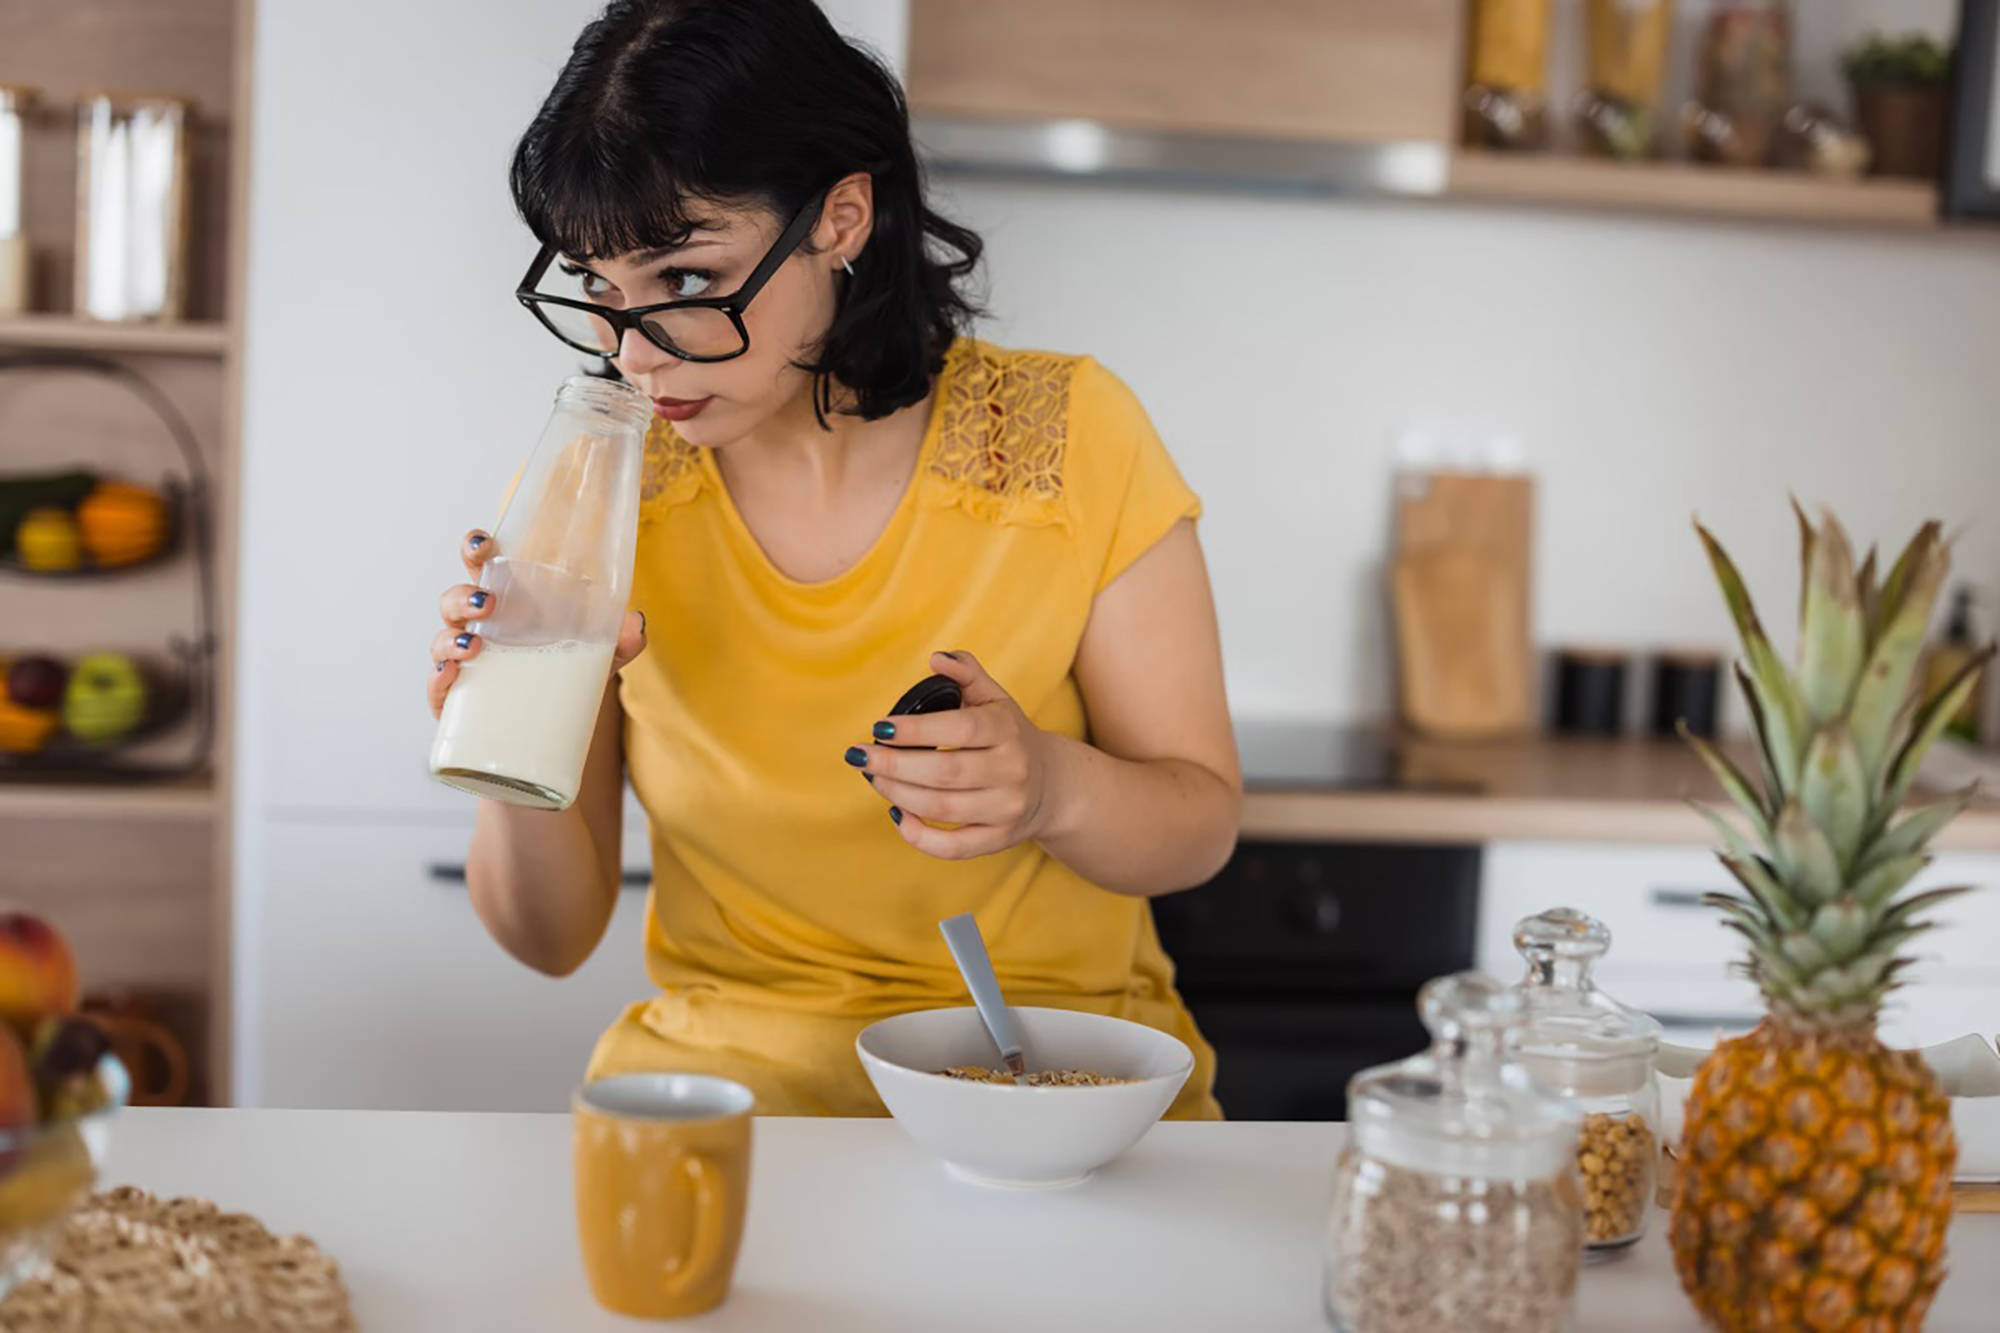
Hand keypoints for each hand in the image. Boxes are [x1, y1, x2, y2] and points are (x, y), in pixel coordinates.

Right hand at [427, 528, 647, 718]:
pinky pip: (436, 686)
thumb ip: (620, 641)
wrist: (551, 737)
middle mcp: (478, 630)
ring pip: (440, 641)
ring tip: (473, 646)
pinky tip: (450, 674)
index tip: (483, 543)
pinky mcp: (454, 702)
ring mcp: (462, 665)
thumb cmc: (562, 679)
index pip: (482, 568)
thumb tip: (636, 623)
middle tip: (488, 603)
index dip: (475, 549)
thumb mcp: (597, 659)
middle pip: (453, 601)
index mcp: (506, 608)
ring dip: (450, 638)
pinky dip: (438, 679)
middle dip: (463, 596)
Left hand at [848, 651, 1057, 860]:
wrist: (1053, 785)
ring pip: (942, 808)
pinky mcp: (998, 839)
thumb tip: (936, 659)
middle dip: (893, 765)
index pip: (959, 729)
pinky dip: (918, 836)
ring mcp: (1006, 808)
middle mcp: (1012, 770)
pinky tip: (897, 815)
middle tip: (860, 756)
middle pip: (944, 772)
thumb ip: (967, 674)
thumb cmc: (1010, 736)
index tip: (879, 728)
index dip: (915, 730)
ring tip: (874, 777)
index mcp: (1007, 729)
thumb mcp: (995, 699)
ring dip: (898, 794)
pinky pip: (953, 848)